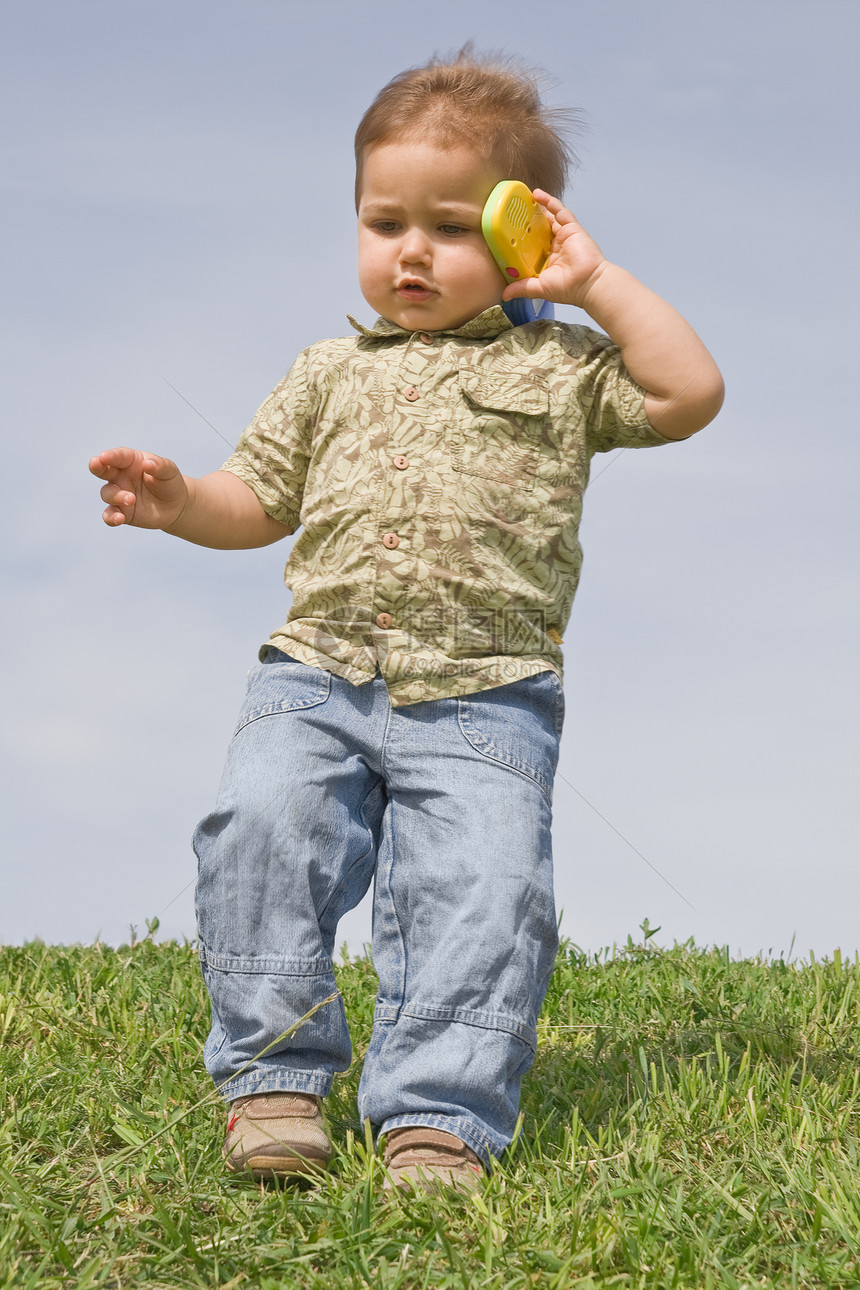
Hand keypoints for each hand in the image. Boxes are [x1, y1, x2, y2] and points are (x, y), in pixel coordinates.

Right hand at [89, 447, 188, 529]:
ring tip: (131, 499)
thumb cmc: (170, 482)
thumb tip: (148, 463)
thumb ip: (160, 466)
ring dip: (116, 496)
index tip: (103, 457)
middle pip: (103, 470)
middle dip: (97, 466)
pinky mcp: (122, 512)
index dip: (110, 456)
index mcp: (131, 461)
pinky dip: (111, 517)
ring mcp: (119, 494)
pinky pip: (110, 515)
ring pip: (107, 493)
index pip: (119, 456)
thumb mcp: (169, 471)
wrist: (176, 506)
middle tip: (96, 464)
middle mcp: (121, 476)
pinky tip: (119, 518)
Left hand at [502, 190, 607, 310]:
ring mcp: (564, 236)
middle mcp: (556, 247)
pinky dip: (549, 202)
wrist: (588, 283)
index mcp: (548, 260)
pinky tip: (538, 194)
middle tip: (514, 212)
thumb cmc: (568, 288)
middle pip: (540, 229)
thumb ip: (521, 287)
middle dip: (528, 221)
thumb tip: (504, 295)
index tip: (507, 232)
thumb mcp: (538, 288)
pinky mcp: (571, 228)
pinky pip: (559, 211)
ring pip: (549, 218)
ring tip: (523, 199)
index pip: (532, 245)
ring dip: (537, 208)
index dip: (521, 238)